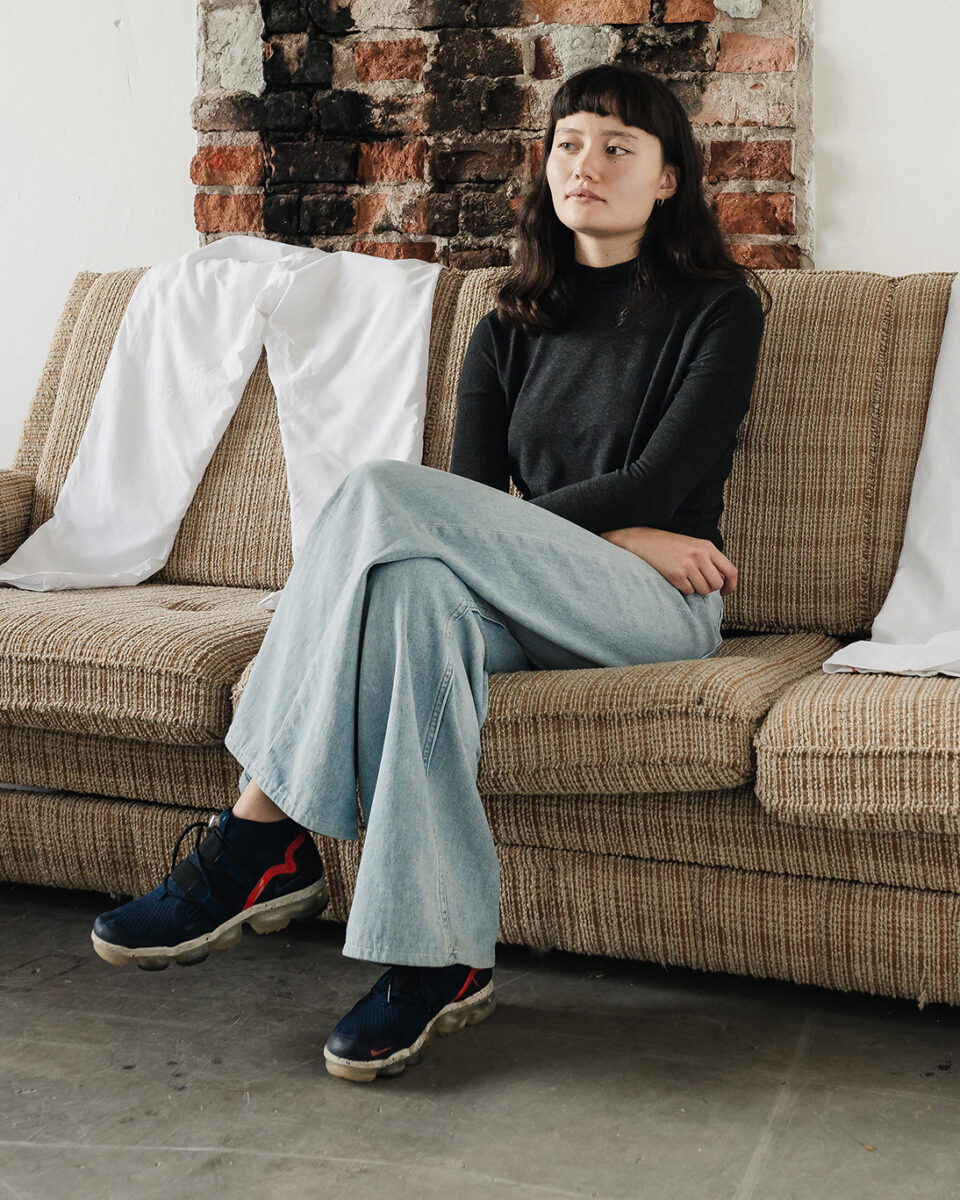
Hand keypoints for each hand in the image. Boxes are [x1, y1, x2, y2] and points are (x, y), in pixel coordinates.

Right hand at [600, 526, 737, 595]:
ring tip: (687, 578)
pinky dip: (684, 589)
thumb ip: (710, 560)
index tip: (725, 591)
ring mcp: (688, 565)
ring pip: (704, 590)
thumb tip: (722, 581)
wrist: (646, 542)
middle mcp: (700, 555)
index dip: (731, 585)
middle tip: (700, 583)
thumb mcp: (695, 546)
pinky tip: (677, 579)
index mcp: (707, 547)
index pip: (731, 570)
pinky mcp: (676, 574)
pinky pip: (689, 591)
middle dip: (710, 588)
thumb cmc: (672, 546)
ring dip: (696, 589)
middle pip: (717, 583)